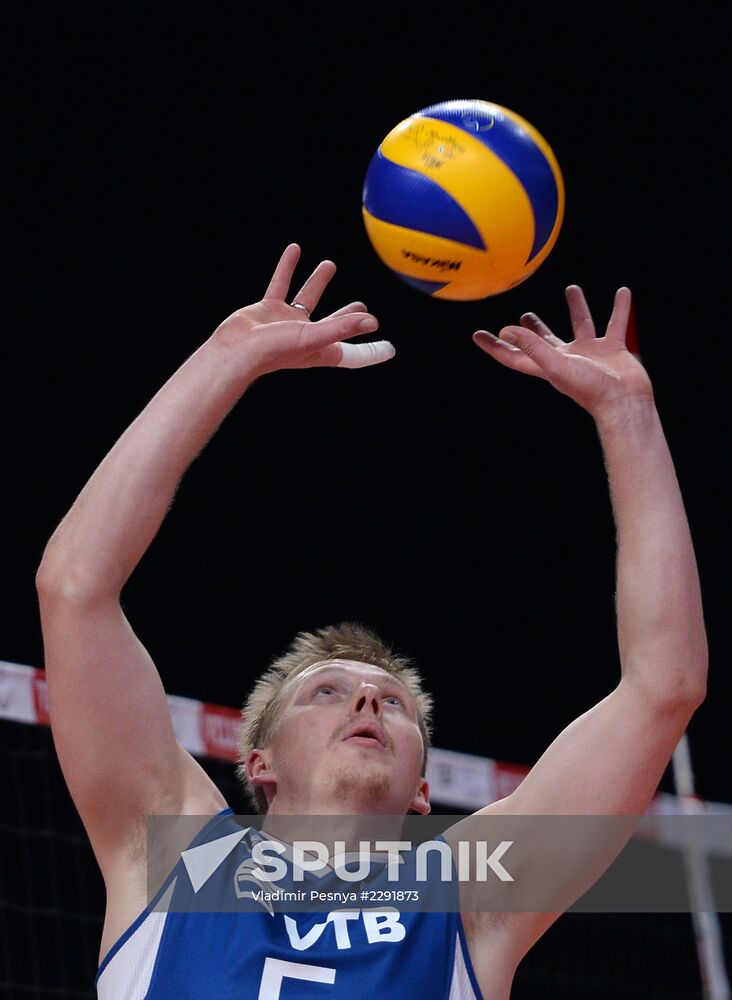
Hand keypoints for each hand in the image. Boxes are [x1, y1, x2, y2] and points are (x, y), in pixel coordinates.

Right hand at [212, 243, 393, 376]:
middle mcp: (306, 336)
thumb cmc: (274, 350)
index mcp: (321, 349)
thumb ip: (342, 328)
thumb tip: (373, 322)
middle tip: (362, 306)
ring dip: (318, 282)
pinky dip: (287, 267)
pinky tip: (294, 249)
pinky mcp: (268, 309)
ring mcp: (286, 322)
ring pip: (307, 298)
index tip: (390, 349)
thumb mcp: (313, 338)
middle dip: (348, 317)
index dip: (371, 352)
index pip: (352, 353)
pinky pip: (281, 284)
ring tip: (329, 265)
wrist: (235, 349)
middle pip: (334, 325)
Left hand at [473, 286, 652, 419]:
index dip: (495, 345)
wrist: (625, 401)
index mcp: (547, 365)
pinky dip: (619, 308)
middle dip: (533, 329)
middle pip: (544, 341)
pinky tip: (623, 292)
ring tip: (571, 288)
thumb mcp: (556, 364)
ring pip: (581, 325)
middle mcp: (567, 358)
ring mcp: (591, 354)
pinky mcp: (613, 350)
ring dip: (577, 308)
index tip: (477, 334)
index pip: (513, 354)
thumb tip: (504, 330)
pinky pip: (616, 323)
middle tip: (524, 315)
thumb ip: (531, 346)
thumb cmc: (590, 387)